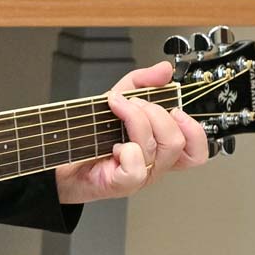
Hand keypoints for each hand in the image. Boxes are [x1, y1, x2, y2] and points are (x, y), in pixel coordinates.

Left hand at [55, 60, 210, 203]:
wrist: (59, 155)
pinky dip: (126, 150)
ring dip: (137, 120)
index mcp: (160, 147)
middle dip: (154, 112)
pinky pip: (136, 169)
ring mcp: (140, 176)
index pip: (195, 150)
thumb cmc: (90, 133)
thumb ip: (142, 82)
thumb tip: (164, 70)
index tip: (176, 109)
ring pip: (156, 149)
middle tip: (131, 103)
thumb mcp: (118, 99)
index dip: (194, 130)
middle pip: (176, 141)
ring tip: (118, 110)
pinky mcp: (121, 184)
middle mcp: (154, 164)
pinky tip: (113, 145)